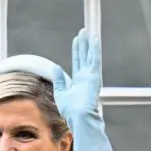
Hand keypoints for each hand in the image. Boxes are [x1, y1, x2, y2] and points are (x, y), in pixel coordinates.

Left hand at [50, 29, 115, 150]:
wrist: (79, 119)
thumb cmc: (71, 112)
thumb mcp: (61, 93)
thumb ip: (59, 80)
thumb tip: (54, 68)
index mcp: (79, 81)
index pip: (77, 63)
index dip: (77, 51)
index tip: (76, 41)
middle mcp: (86, 77)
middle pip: (84, 57)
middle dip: (83, 45)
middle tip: (83, 31)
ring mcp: (91, 76)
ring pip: (91, 56)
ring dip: (90, 44)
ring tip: (89, 32)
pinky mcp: (94, 77)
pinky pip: (95, 60)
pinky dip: (95, 50)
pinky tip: (95, 39)